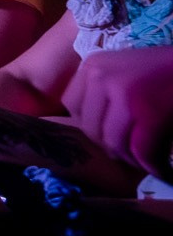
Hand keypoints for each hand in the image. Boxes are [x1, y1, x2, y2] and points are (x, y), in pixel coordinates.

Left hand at [63, 48, 172, 178]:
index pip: (72, 106)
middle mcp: (101, 76)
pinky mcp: (149, 112)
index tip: (109, 137)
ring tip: (149, 164)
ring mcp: (123, 93)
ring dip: (133, 160)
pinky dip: (153, 166)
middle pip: (91, 129)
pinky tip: (162, 171)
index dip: (91, 127)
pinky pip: (141, 150)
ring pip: (115, 143)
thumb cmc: (168, 70)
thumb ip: (105, 93)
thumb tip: (93, 134)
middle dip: (112, 148)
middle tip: (132, 157)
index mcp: (93, 65)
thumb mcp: (125, 71)